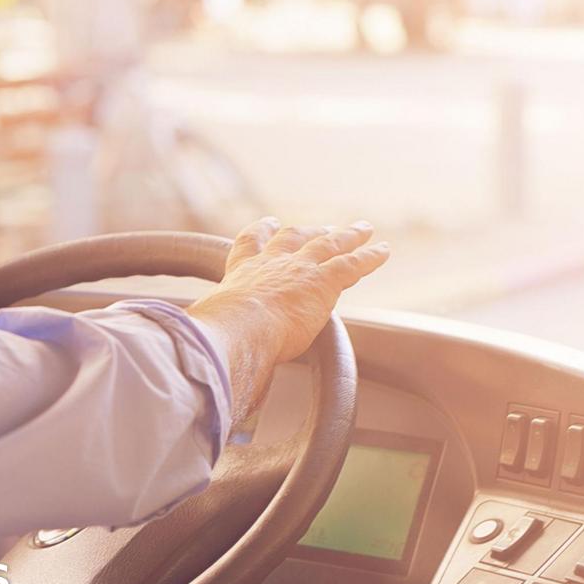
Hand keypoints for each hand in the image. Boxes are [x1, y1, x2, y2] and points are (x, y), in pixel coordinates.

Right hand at [188, 217, 389, 421]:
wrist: (238, 328)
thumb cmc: (219, 335)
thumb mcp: (211, 329)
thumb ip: (212, 336)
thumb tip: (199, 359)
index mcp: (243, 273)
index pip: (251, 245)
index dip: (262, 233)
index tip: (269, 224)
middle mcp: (272, 263)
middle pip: (296, 238)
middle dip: (310, 232)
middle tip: (323, 229)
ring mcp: (300, 269)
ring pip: (329, 245)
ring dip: (348, 236)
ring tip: (363, 229)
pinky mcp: (324, 281)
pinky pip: (352, 264)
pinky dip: (370, 256)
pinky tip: (384, 250)